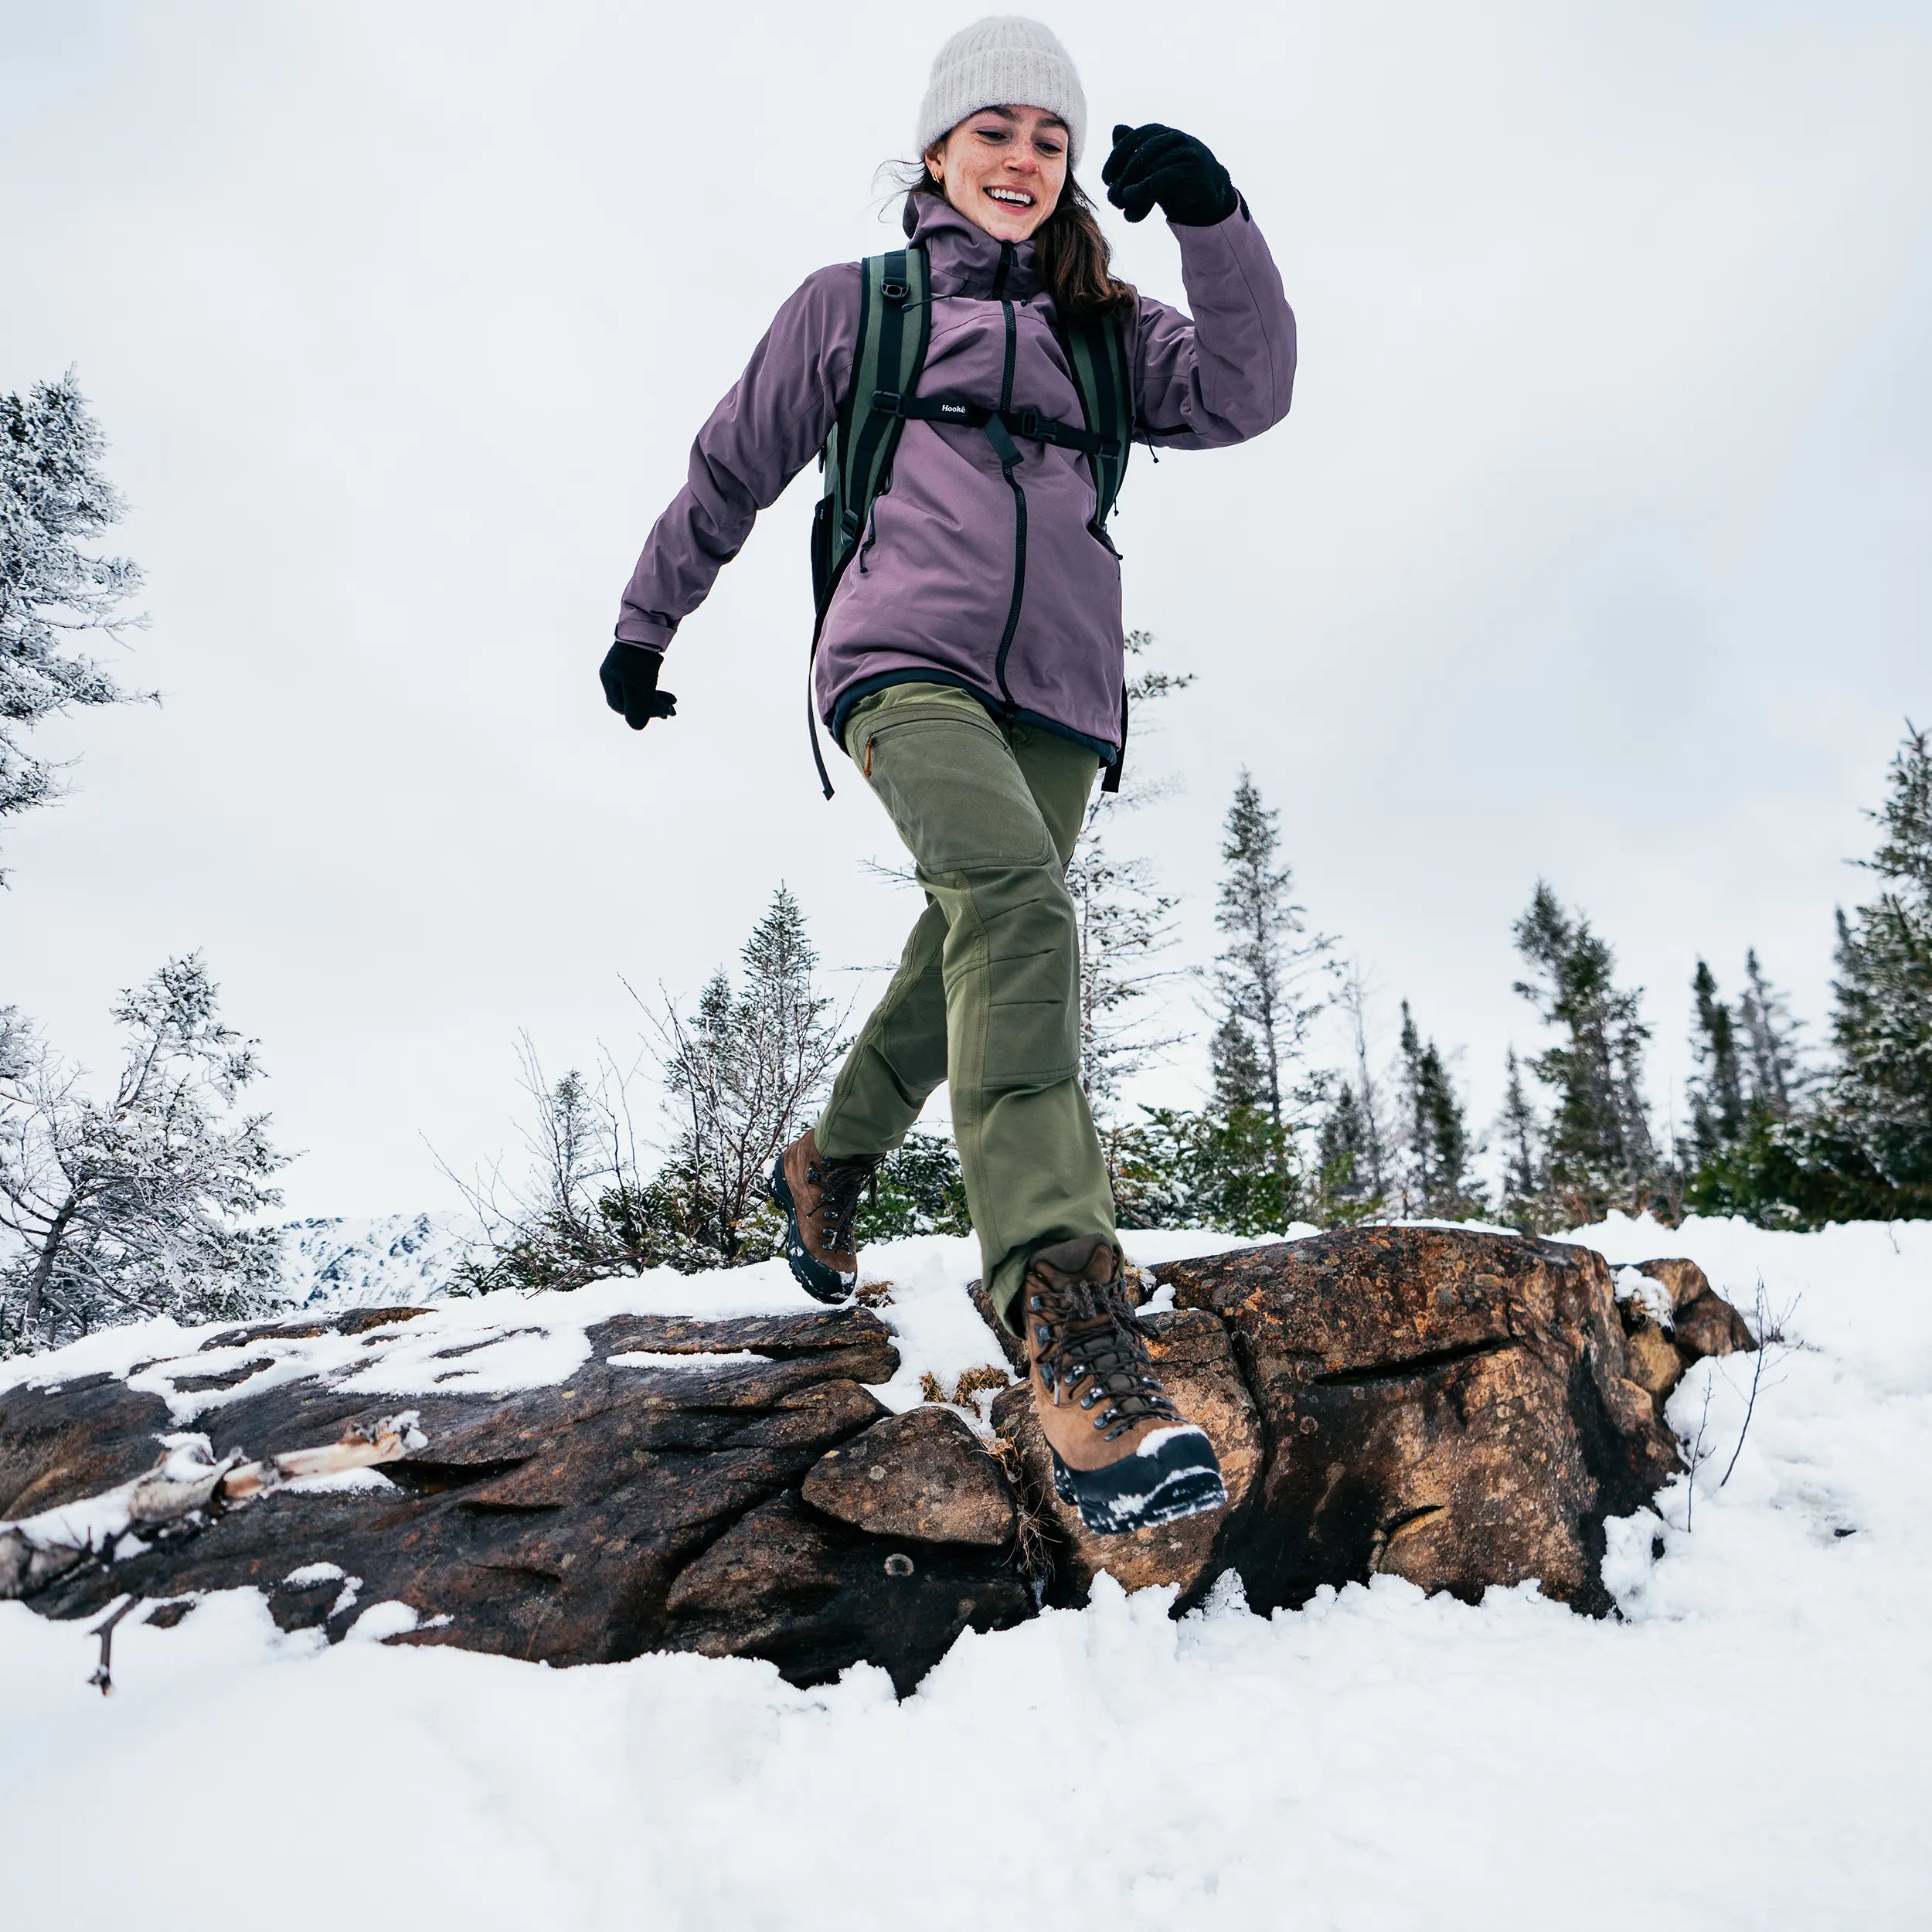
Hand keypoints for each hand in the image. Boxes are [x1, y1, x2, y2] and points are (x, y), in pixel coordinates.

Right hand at [599, 642, 677, 729]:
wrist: (647, 623)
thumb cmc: (641, 657)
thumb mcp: (639, 686)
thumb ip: (638, 707)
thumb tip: (637, 727)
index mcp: (609, 680)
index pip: (623, 707)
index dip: (643, 714)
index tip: (663, 714)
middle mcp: (612, 674)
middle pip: (632, 699)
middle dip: (653, 707)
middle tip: (673, 712)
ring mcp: (623, 666)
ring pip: (640, 690)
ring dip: (657, 700)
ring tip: (674, 703)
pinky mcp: (634, 660)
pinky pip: (643, 680)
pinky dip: (655, 688)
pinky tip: (668, 693)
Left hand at [1102, 123, 1239, 226]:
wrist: (1208, 198)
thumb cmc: (1176, 180)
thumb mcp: (1151, 167)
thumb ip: (1134, 151)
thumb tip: (1116, 130)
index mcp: (1164, 134)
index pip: (1136, 138)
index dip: (1117, 157)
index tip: (1106, 179)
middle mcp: (1177, 138)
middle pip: (1142, 153)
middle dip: (1123, 177)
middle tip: (1112, 198)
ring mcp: (1189, 153)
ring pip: (1152, 167)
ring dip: (1132, 188)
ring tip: (1122, 205)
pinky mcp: (1197, 172)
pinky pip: (1165, 177)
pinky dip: (1144, 189)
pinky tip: (1133, 198)